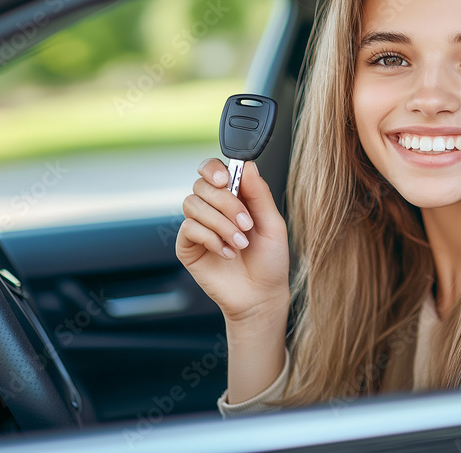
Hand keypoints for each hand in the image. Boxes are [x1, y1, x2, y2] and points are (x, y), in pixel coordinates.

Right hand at [176, 159, 289, 322]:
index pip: (212, 170)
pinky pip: (189, 228)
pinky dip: (210, 238)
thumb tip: (248, 165)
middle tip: (246, 225)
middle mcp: (213, 209)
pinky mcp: (187, 246)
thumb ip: (260, 194)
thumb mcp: (273, 224)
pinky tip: (226, 253)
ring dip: (220, 223)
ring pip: (193, 204)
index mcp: (234, 198)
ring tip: (239, 243)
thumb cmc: (269, 260)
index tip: (225, 179)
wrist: (261, 295)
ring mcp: (198, 226)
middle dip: (226, 203)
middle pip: (202, 185)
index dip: (213, 169)